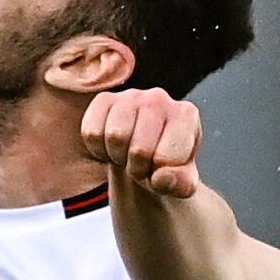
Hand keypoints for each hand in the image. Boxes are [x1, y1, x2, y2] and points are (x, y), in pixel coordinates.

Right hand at [82, 88, 202, 198]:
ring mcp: (130, 95)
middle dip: (137, 168)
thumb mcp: (182, 182)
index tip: (162, 169)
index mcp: (186, 115)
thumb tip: (162, 177)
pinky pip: (92, 132)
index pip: (165, 159)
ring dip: (117, 158)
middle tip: (142, 164)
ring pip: (114, 137)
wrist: (145, 153)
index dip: (159, 176)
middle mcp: (160, 97)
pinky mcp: (104, 99)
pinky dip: (98, 149)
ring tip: (128, 154)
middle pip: (138, 150)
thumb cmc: (167, 166)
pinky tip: (112, 146)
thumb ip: (181, 184)